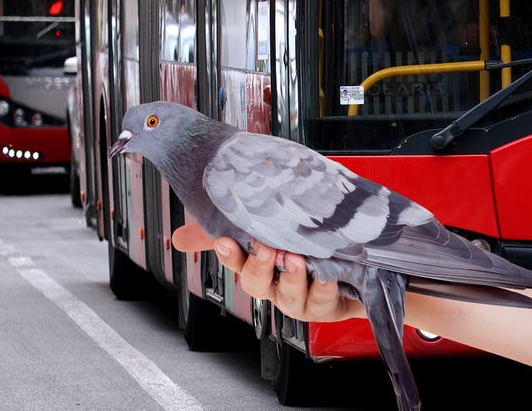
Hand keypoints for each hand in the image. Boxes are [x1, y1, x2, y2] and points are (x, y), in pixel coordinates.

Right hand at [172, 222, 365, 321]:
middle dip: (260, 266)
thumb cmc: (304, 243)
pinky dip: (323, 287)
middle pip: (256, 283)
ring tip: (297, 258)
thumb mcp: (267, 226)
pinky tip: (326, 274)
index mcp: (258, 265)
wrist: (352, 262)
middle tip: (266, 247)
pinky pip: (322, 301)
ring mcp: (299, 297)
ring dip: (291, 278)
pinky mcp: (324, 306)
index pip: (235, 260)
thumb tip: (178, 236)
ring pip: (288, 295)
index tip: (224, 240)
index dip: (228, 254)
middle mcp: (275, 284)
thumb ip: (229, 224)